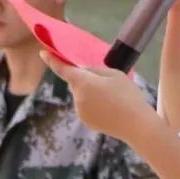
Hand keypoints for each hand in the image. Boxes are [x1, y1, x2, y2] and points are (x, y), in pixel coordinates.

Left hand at [42, 51, 157, 144]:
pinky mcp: (86, 122)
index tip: (42, 53)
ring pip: (81, 95)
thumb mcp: (114, 74)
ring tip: (113, 98)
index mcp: (83, 83)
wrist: (137, 125)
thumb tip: (84, 73)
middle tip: (107, 83)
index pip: (63, 69)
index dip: (52, 60)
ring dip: (90, 93)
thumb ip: (95, 70)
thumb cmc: (127, 96)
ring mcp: (80, 111)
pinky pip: (86, 107)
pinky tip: (110, 108)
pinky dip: (94, 105)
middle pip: (76, 83)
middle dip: (85, 80)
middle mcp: (77, 98)